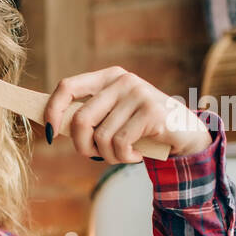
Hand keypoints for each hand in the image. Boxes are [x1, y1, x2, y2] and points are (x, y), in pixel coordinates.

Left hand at [43, 66, 212, 162]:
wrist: (185, 133)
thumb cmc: (141, 129)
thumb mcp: (113, 117)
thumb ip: (88, 117)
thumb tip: (52, 127)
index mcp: (108, 78)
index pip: (67, 87)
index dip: (53, 111)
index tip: (50, 135)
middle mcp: (122, 81)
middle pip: (81, 119)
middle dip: (83, 147)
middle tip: (96, 155)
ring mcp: (138, 94)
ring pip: (102, 137)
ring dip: (108, 156)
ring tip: (123, 154)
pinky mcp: (151, 112)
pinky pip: (120, 144)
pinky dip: (124, 157)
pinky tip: (136, 154)